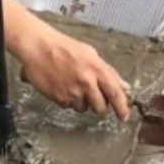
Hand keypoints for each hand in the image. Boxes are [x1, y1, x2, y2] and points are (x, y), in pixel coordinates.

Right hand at [15, 27, 132, 121]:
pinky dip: (67, 100)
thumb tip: (124, 87)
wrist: (39, 47)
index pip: (116, 93)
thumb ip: (108, 72)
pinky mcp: (59, 98)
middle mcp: (87, 82)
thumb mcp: (91, 54)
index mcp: (97, 69)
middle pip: (101, 107)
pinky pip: (68, 106)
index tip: (124, 116)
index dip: (122, 108)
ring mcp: (73, 92)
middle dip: (99, 106)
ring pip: (83, 108)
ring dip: (81, 102)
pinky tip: (62, 86)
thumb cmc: (64, 47)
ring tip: (72, 85)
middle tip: (93, 97)